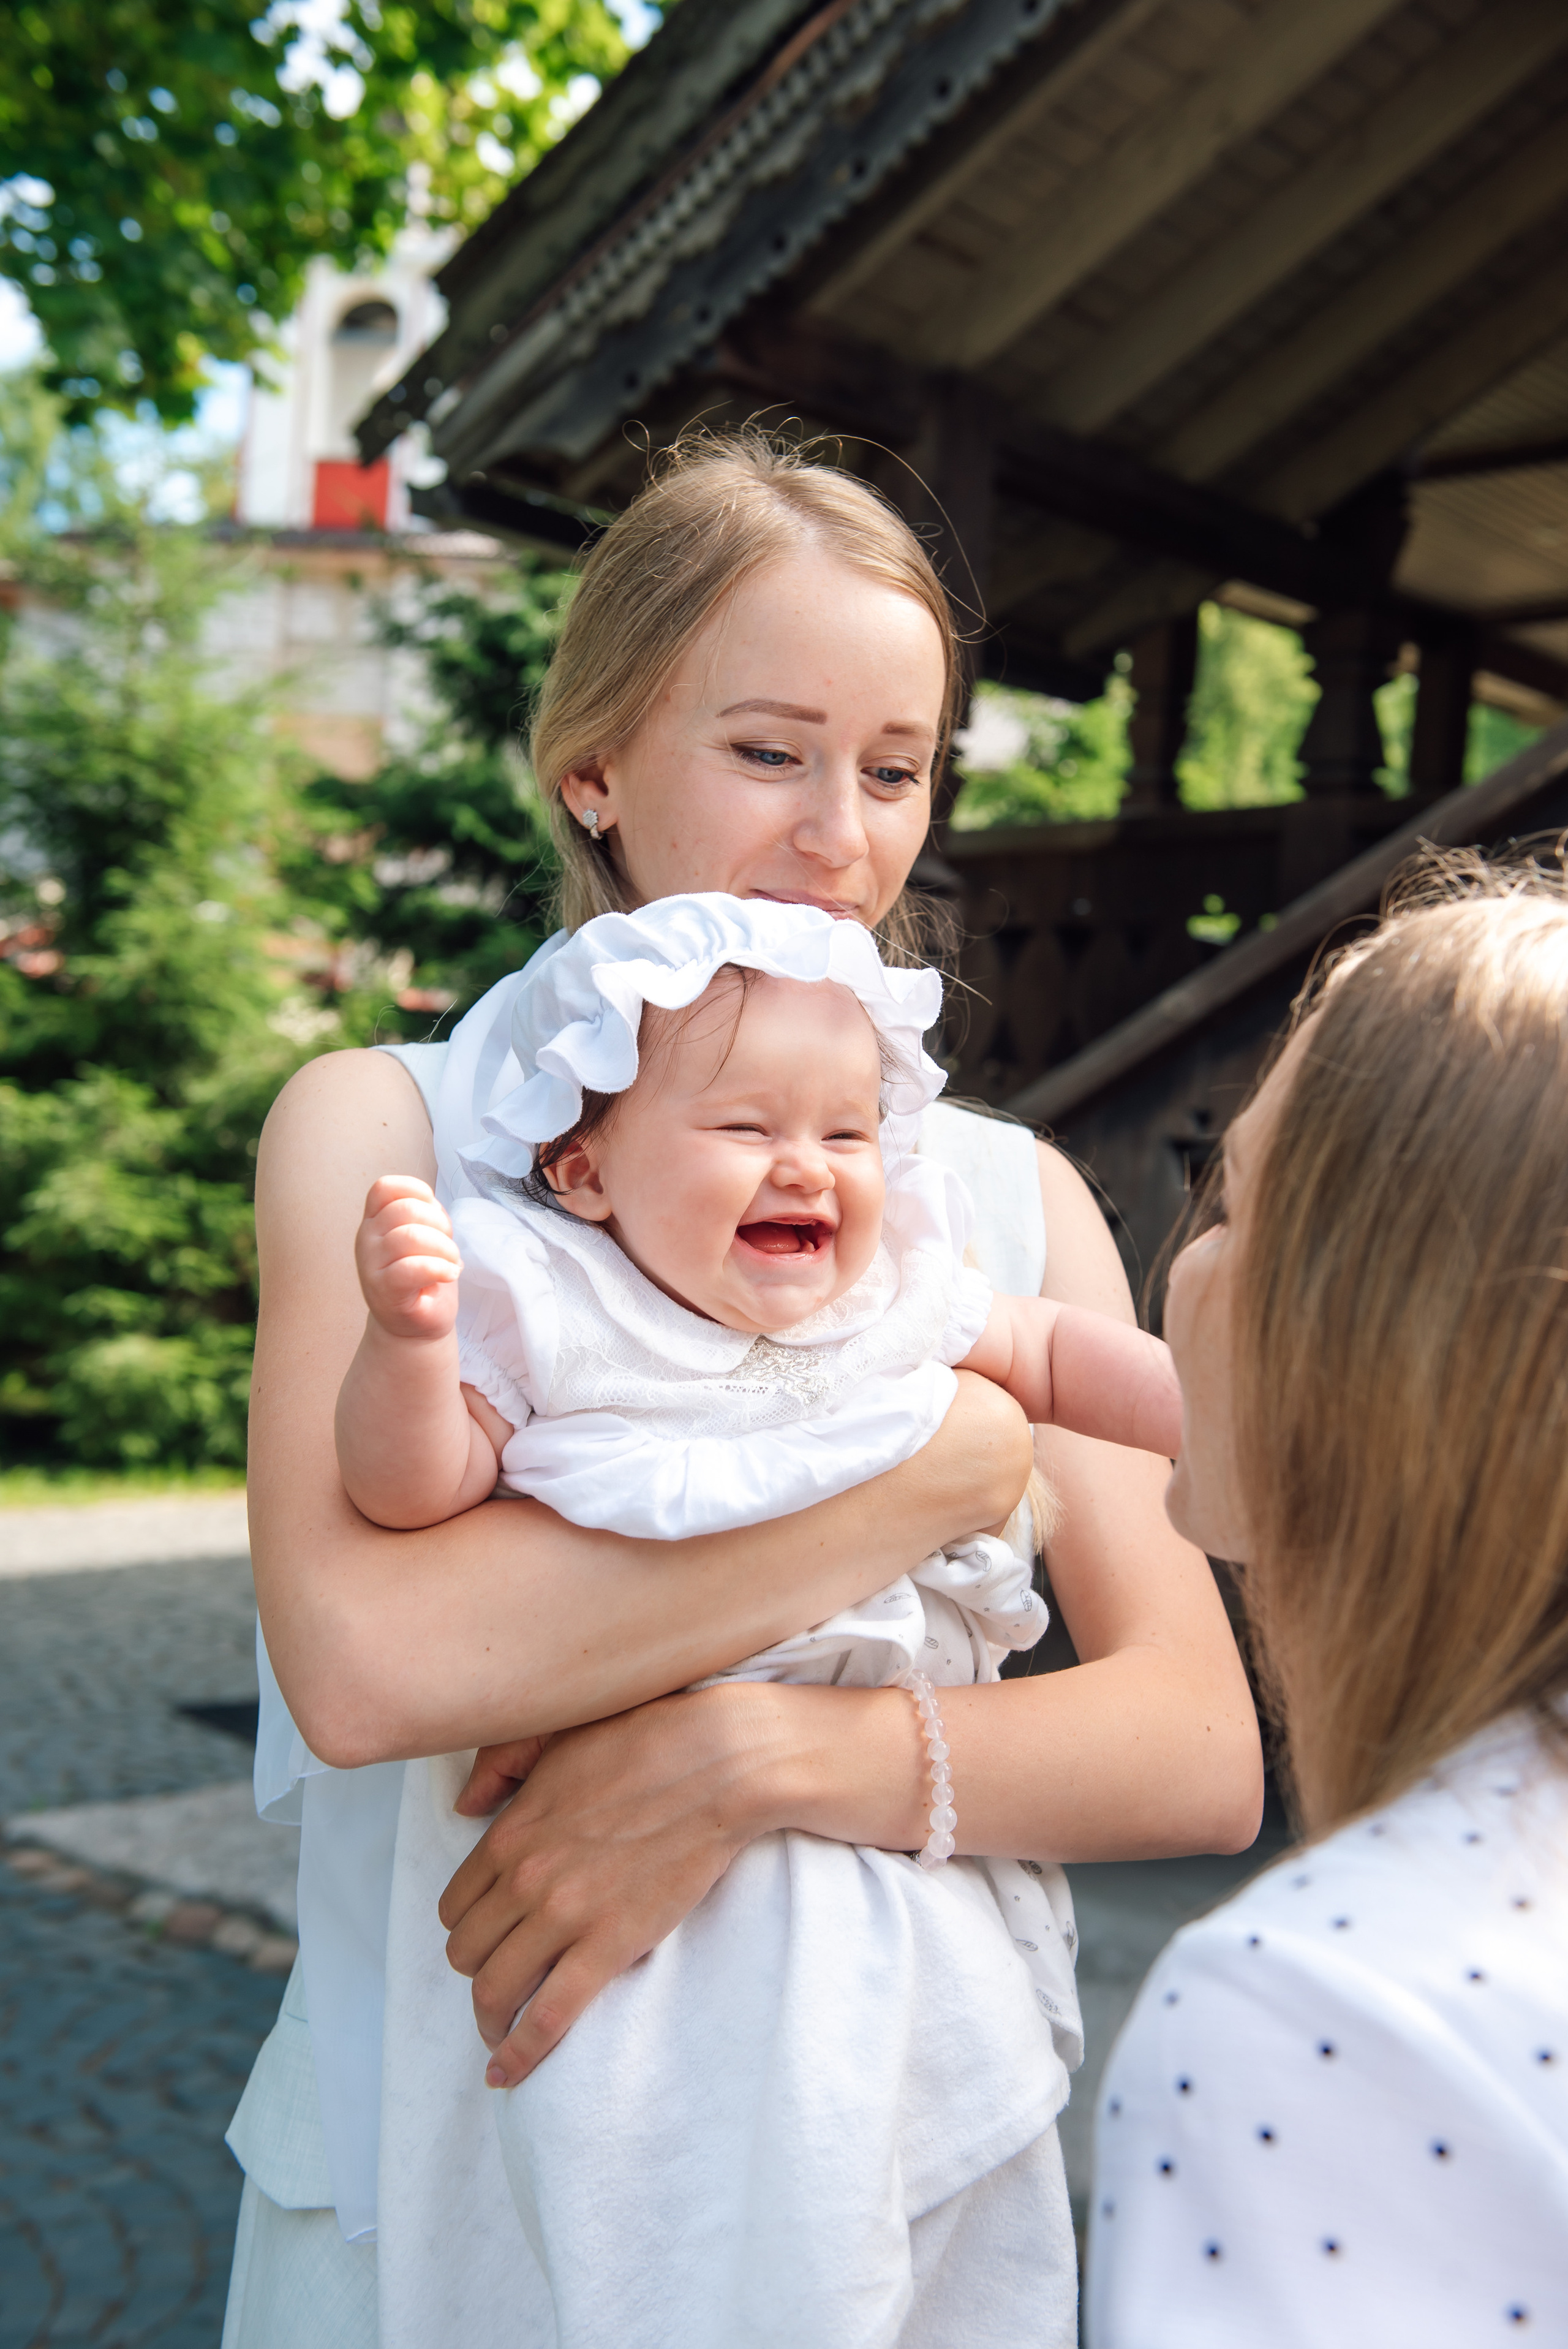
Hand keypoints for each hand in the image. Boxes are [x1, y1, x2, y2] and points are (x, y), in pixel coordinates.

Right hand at [354, 1174, 460, 1340]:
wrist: (414, 1326)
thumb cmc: (424, 1277)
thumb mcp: (426, 1236)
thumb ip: (425, 1215)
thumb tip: (432, 1204)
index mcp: (375, 1221)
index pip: (384, 1187)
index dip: (416, 1191)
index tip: (435, 1214)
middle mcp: (366, 1239)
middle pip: (405, 1210)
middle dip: (440, 1224)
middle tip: (448, 1248)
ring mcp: (370, 1266)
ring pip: (410, 1237)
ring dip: (444, 1249)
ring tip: (451, 1264)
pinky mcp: (383, 1291)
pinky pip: (411, 1268)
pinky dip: (439, 1268)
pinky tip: (450, 1275)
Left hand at [438, 1686, 773, 2086]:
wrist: (721, 1762)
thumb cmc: (647, 1741)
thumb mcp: (560, 1738)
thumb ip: (503, 1767)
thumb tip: (465, 1805)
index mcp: (510, 1832)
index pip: (456, 1905)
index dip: (468, 1927)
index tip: (487, 1938)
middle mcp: (524, 1878)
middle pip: (467, 1951)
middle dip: (478, 1970)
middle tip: (501, 1979)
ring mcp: (564, 1915)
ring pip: (493, 1990)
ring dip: (490, 2017)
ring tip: (500, 2030)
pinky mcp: (609, 1945)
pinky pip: (546, 2017)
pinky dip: (519, 2055)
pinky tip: (507, 2073)